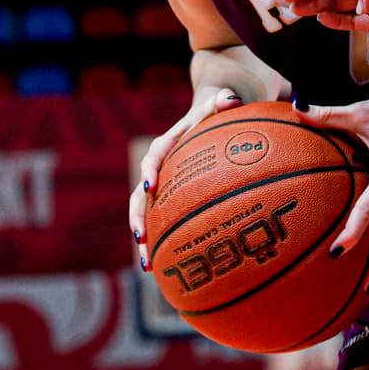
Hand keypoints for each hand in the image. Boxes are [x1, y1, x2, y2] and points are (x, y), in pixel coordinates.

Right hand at [129, 82, 245, 260]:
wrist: (212, 110)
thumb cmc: (217, 107)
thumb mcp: (221, 100)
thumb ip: (223, 102)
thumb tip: (230, 101)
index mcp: (169, 143)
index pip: (155, 155)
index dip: (151, 170)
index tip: (150, 186)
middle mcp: (161, 166)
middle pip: (141, 193)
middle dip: (138, 216)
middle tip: (141, 237)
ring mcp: (165, 185)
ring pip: (147, 214)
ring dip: (145, 238)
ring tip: (147, 266)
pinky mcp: (173, 198)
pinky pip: (164, 221)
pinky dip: (163, 242)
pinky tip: (168, 268)